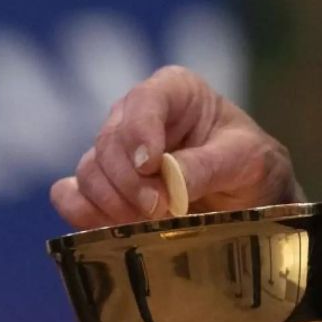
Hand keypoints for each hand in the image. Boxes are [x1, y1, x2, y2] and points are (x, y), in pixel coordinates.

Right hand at [51, 65, 303, 229]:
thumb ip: (207, 166)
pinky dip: (84, 213)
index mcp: (174, 92)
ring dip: (112, 202)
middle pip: (108, 142)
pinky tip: (115, 228)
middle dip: (130, 181)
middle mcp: (136, 117)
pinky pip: (69, 195)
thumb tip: (166, 180)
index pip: (143, 101)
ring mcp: (114, 153)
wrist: (249, 202)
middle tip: (159, 210)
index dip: (139, 132)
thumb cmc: (251, 167)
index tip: (151, 166)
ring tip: (148, 223)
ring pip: (88, 171)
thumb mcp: (247, 161)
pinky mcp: (100, 187)